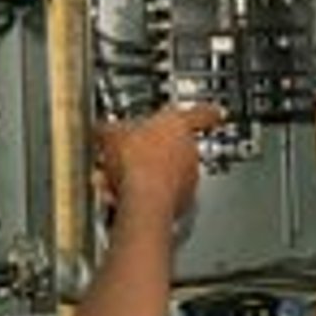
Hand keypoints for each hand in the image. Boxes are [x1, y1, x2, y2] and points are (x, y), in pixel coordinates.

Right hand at [93, 105, 221, 218]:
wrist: (143, 200)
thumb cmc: (135, 161)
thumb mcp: (111, 134)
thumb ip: (110, 128)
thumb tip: (101, 128)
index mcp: (179, 124)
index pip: (201, 113)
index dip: (206, 112)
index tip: (214, 112)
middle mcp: (190, 150)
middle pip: (177, 145)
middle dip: (154, 150)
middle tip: (131, 153)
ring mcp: (190, 178)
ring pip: (168, 173)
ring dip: (147, 175)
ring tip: (118, 180)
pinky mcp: (183, 203)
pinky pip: (164, 195)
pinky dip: (147, 196)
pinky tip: (124, 197)